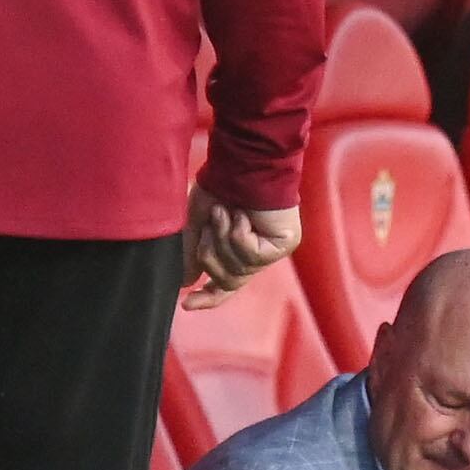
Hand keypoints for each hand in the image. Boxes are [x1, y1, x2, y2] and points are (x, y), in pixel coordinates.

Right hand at [179, 185, 301, 302]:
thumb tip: (186, 282)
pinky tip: (244, 215)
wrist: (238, 165)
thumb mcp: (195, 225)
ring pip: (239, 270)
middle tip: (210, 224)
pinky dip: (240, 235)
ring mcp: (270, 251)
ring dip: (224, 239)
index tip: (186, 304)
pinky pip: (253, 257)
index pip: (224, 286)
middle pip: (227, 282)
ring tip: (226, 212)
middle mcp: (254, 255)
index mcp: (234, 251)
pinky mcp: (283, 244)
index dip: (207, 298)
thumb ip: (191, 255)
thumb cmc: (217, 189)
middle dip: (211, 254)